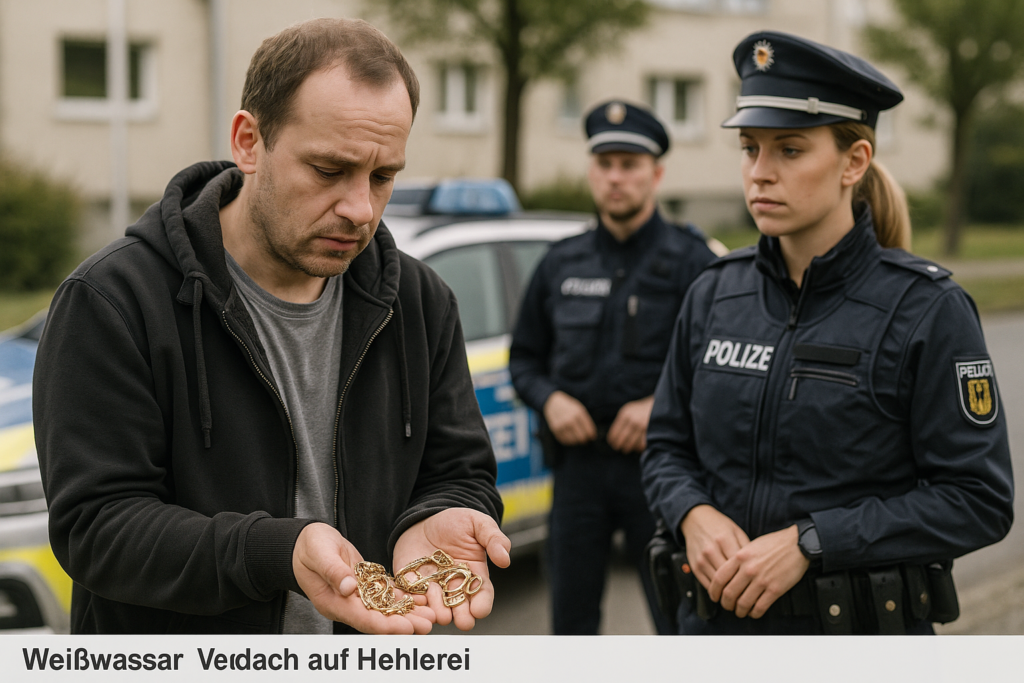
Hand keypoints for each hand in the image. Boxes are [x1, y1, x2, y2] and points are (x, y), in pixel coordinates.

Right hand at [292, 523, 435, 633]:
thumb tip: (349, 587)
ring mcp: (356, 597)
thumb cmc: (308, 546)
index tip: (406, 627)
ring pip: (386, 609)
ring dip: (408, 613)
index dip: (386, 625)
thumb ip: (333, 571)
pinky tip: (422, 599)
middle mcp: (346, 604)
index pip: (362, 619)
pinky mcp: (364, 585)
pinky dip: (403, 599)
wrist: (305, 540)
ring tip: (431, 616)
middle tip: (428, 624)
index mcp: (333, 602)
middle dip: (404, 623)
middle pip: (378, 619)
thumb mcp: (319, 553)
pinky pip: (386, 596)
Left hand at [393, 508, 510, 630]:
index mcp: (475, 575)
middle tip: (464, 621)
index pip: (483, 595)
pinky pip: (413, 599)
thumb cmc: (455, 522)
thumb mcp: (478, 524)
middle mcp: (455, 587)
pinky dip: (415, 603)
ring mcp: (434, 589)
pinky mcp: (412, 587)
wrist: (424, 518)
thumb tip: (505, 560)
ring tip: (441, 613)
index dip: (483, 604)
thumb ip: (493, 539)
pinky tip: (417, 603)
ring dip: (440, 612)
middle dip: (463, 616)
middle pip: (462, 608)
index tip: (480, 610)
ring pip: (438, 608)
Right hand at [543, 391, 596, 445]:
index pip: (589, 431)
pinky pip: (564, 441)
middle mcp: (570, 419)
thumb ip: (586, 421)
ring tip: (577, 437)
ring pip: (573, 441)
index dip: (592, 436)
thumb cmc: (569, 407)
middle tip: (585, 439)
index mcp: (578, 413)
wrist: (553, 403)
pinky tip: (570, 437)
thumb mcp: (580, 409)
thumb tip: (592, 436)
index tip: (592, 437)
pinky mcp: (555, 429)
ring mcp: (562, 425)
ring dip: (576, 441)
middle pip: (581, 437)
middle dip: (585, 440)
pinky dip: (569, 441)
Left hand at [606, 395, 654, 452]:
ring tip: (632, 448)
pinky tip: (640, 446)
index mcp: (624, 414)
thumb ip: (622, 421)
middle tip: (623, 449)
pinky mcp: (651, 430)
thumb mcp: (630, 410)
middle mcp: (632, 420)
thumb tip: (614, 439)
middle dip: (621, 447)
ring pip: (632, 445)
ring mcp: (642, 425)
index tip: (614, 445)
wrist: (662, 401)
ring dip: (631, 448)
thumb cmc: (644, 408)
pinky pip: (642, 445)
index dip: (613, 442)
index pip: (613, 434)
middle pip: (621, 441)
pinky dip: (641, 448)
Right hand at [680, 505, 749, 590]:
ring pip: (717, 584)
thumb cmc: (719, 526)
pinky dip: (717, 591)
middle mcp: (711, 550)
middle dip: (740, 588)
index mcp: (724, 539)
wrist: (695, 520)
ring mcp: (701, 559)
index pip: (740, 565)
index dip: (749, 577)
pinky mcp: (694, 566)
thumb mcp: (736, 531)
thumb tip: (757, 567)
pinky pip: (707, 584)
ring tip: (738, 598)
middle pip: (728, 576)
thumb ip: (746, 548)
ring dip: (728, 593)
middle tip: (749, 596)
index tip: (757, 585)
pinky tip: (725, 592)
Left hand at [709, 524, 809, 618]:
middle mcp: (748, 569)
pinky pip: (760, 607)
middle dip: (726, 603)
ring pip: (743, 603)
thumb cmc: (774, 543)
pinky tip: (754, 612)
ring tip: (740, 611)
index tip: (714, 596)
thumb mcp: (750, 545)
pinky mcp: (775, 589)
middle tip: (727, 606)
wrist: (797, 544)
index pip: (719, 578)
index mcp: (740, 557)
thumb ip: (738, 559)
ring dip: (739, 611)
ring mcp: (762, 580)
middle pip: (729, 593)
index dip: (714, 590)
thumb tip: (728, 574)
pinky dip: (754, 613)